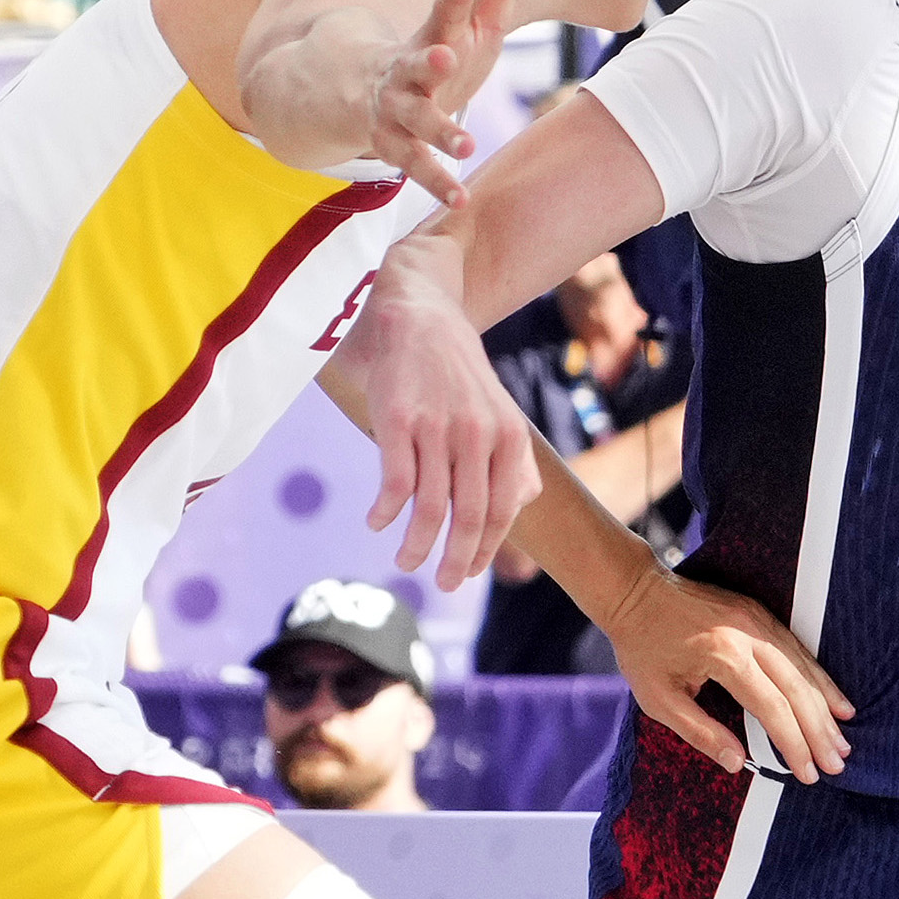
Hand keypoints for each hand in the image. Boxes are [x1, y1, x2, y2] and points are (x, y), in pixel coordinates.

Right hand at [332, 227, 538, 589]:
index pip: (502, 509)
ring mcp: (436, 426)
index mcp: (508, 436)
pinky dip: (385, 512)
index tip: (469, 574)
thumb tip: (521, 506)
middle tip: (444, 584)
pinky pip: (394, 482)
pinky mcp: (397, 419)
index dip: (487, 549)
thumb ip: (513, 459)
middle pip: (469, 516)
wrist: (418, 314)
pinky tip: (377, 523)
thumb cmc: (457, 372)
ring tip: (405, 561)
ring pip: (430, 506)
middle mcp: (477, 433)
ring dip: (416, 545)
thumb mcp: (499, 411)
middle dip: (456, 560)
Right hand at [366, 0, 525, 207]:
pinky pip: (416, 165)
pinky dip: (437, 181)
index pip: (443, 12)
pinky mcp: (393, 143)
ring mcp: (397, 109)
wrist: (354, 92)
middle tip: (446, 57)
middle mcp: (409, 72)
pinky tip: (461, 198)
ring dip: (439, 130)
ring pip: (417, 121)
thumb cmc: (430, 50)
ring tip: (464, 144)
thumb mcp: (462, 16)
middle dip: (430, 63)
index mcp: (431, 37)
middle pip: (419, 65)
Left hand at [601, 568, 848, 782]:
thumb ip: (699, 732)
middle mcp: (750, 635)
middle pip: (797, 690)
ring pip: (804, 667)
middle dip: (819, 731)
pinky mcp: (759, 612)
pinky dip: (817, 677)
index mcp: (725, 657)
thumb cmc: (641, 648)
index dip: (794, 744)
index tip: (809, 773)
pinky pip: (797, 649)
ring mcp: (758, 620)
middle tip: (837, 764)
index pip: (772, 709)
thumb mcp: (658, 699)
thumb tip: (737, 763)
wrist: (635, 591)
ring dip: (827, 705)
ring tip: (842, 738)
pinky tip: (832, 699)